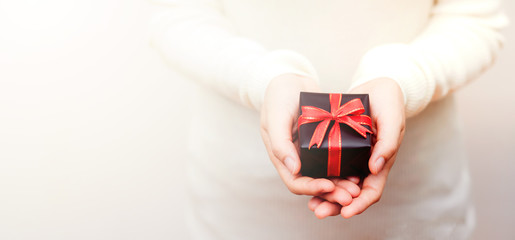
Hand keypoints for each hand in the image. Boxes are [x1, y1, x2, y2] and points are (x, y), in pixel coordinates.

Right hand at [260, 74, 360, 201]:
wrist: (290, 78)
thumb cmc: (278, 96)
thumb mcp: (276, 116)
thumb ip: (280, 143)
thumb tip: (294, 169)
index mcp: (281, 156)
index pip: (295, 181)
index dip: (312, 188)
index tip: (330, 186)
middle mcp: (295, 158)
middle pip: (313, 183)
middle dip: (332, 192)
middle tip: (351, 195)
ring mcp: (309, 151)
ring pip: (326, 175)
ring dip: (340, 184)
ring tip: (357, 187)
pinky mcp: (322, 142)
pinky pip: (334, 160)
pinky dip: (344, 168)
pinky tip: (359, 170)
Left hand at [307, 78, 405, 218]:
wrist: (377, 85)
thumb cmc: (389, 101)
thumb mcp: (392, 118)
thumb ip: (388, 143)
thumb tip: (376, 168)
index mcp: (381, 162)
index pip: (371, 191)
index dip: (360, 204)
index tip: (345, 213)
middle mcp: (366, 164)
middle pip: (351, 193)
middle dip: (335, 205)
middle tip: (317, 211)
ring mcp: (352, 157)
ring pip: (338, 183)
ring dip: (325, 195)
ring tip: (310, 204)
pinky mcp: (339, 147)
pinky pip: (329, 167)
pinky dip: (320, 176)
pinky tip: (306, 181)